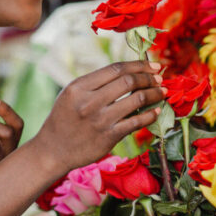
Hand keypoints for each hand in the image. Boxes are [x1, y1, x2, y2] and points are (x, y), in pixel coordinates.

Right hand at [32, 60, 165, 172]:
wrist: (53, 151)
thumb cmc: (64, 119)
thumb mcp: (71, 94)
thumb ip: (95, 83)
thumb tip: (129, 72)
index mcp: (79, 86)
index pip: (116, 69)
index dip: (138, 65)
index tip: (152, 65)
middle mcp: (89, 101)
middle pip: (128, 81)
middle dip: (148, 78)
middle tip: (159, 79)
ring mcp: (100, 120)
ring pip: (136, 99)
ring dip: (154, 94)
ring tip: (162, 93)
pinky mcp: (108, 137)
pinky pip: (136, 122)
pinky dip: (150, 115)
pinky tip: (156, 111)